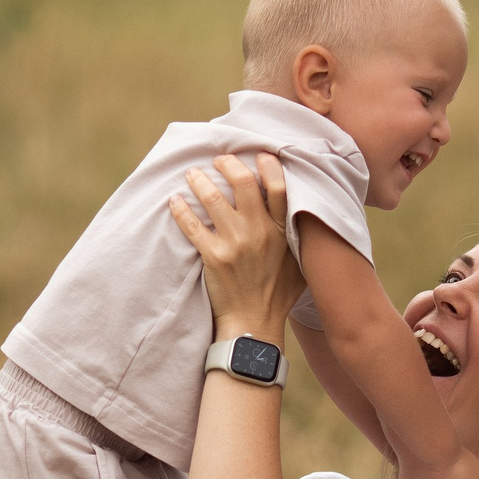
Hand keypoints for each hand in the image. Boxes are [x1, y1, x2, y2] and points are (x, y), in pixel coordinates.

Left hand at [168, 152, 302, 336]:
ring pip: (213, 199)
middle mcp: (260, 233)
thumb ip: (302, 238)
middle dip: (228, 164)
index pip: (278, 187)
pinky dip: (180, 210)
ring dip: (200, 180)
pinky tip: (173, 200)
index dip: (268, 166)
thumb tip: (305, 214)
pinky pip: (192, 226)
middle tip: (219, 160)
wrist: (254, 323)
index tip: (258, 155)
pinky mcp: (213, 257)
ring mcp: (235, 244)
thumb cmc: (278, 295)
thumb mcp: (300, 264)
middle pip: (243, 183)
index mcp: (282, 232)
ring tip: (192, 174)